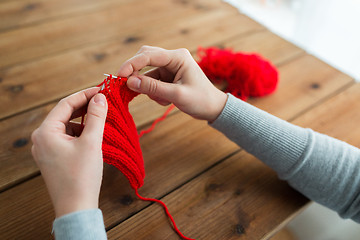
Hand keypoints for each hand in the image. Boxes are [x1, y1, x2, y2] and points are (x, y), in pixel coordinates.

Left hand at [31, 88, 107, 217]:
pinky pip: (67, 137)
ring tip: (101, 120)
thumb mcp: (92, 142)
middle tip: (104, 102)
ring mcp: (46, 149)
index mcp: (45, 132)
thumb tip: (100, 98)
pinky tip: (94, 135)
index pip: (65, 104)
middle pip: (65, 114)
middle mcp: (41, 139)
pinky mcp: (53, 157)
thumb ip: (96, 117)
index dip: (85, 95)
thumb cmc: (81, 176)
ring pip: (67, 126)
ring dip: (84, 121)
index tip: (102, 90)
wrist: (76, 207)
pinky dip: (81, 133)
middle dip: (85, 108)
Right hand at [117, 45, 226, 121]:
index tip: (119, 76)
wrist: (212, 108)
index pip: (148, 55)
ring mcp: (169, 67)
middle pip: (144, 59)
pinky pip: (152, 82)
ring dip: (149, 88)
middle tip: (127, 87)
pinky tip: (167, 101)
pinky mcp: (167, 77)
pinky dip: (154, 93)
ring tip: (164, 100)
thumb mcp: (176, 95)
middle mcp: (172, 58)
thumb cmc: (200, 100)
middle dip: (136, 74)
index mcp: (178, 57)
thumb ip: (153, 88)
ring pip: (147, 74)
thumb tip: (129, 82)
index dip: (131, 64)